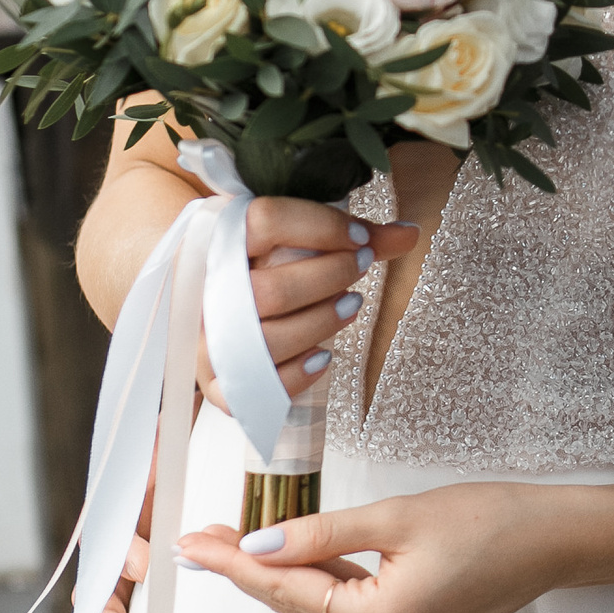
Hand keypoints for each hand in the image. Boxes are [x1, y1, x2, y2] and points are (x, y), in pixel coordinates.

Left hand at [178, 482, 567, 612]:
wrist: (554, 539)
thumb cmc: (495, 523)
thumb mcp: (399, 516)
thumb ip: (325, 533)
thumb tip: (263, 543)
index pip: (290, 590)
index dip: (237, 564)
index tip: (197, 546)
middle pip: (301, 603)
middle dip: (250, 570)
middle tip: (202, 541)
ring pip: (324, 605)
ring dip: (282, 573)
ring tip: (234, 543)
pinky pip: (351, 606)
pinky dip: (321, 580)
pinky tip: (294, 557)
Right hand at [197, 198, 419, 414]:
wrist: (205, 300)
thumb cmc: (261, 263)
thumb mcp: (293, 238)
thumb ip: (351, 235)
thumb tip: (410, 233)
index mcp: (217, 240)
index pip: (264, 222)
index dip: (320, 227)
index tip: (360, 236)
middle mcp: (204, 291)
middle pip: (268, 290)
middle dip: (328, 278)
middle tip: (361, 266)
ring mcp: (206, 340)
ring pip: (265, 340)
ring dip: (320, 322)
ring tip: (352, 305)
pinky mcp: (216, 382)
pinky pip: (255, 390)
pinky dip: (297, 376)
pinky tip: (325, 356)